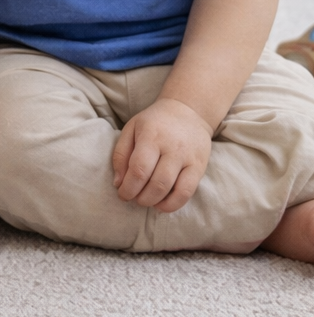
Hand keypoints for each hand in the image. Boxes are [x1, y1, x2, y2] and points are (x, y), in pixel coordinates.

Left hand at [111, 97, 212, 212]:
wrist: (188, 111)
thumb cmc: (154, 123)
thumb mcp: (131, 129)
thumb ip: (121, 154)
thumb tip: (118, 183)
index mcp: (151, 136)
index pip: (139, 168)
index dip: (128, 187)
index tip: (122, 194)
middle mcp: (171, 147)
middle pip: (155, 182)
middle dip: (140, 197)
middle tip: (133, 198)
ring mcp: (187, 158)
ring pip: (171, 189)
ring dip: (154, 202)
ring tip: (145, 201)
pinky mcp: (199, 167)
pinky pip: (187, 192)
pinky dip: (173, 204)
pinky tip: (161, 205)